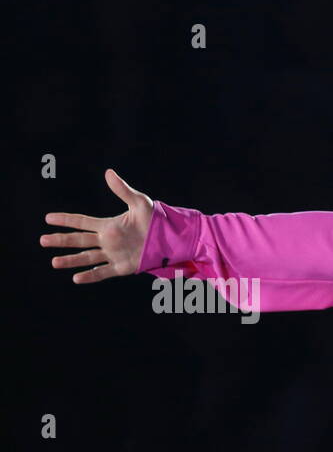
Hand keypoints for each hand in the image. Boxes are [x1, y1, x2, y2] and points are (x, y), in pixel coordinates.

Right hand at [41, 169, 154, 283]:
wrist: (171, 238)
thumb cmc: (156, 219)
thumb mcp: (139, 203)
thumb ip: (123, 190)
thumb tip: (108, 172)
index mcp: (108, 225)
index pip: (81, 222)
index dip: (65, 220)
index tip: (48, 218)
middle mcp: (107, 240)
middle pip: (78, 240)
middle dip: (61, 241)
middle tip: (43, 240)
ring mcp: (113, 254)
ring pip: (87, 258)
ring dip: (71, 260)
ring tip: (54, 262)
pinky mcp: (123, 267)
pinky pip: (103, 272)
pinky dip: (90, 275)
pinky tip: (76, 278)